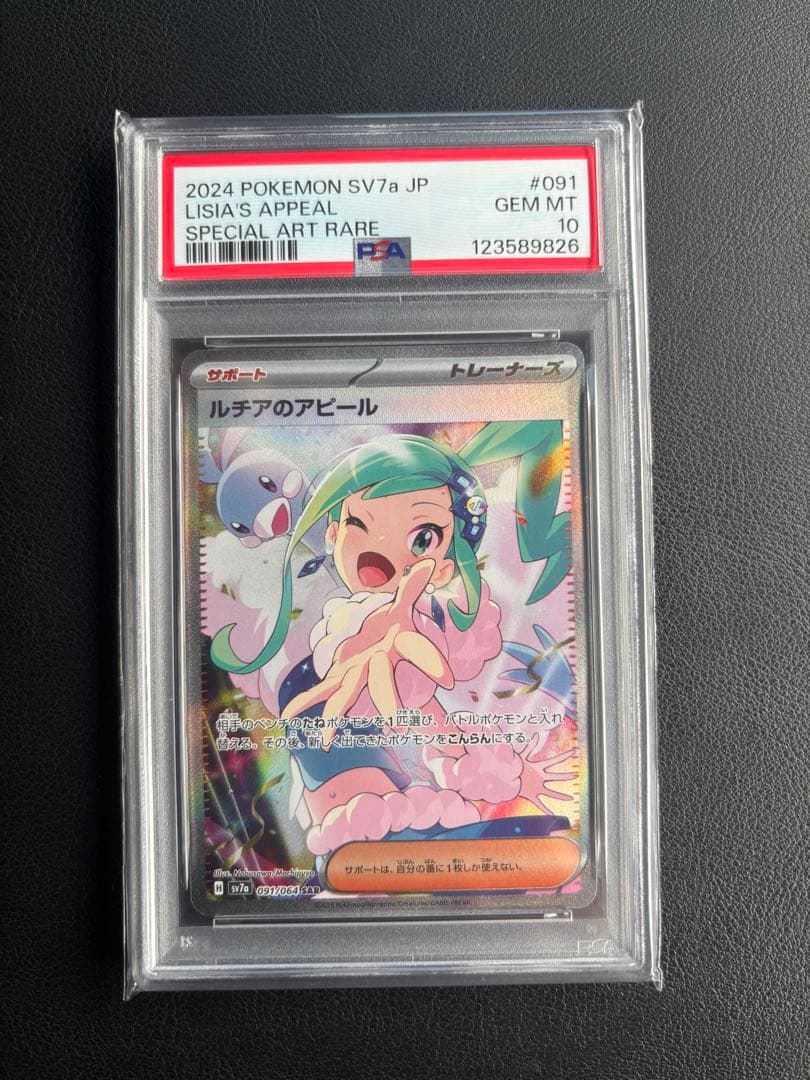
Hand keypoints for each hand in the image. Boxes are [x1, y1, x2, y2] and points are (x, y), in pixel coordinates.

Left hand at [281, 559, 453, 745]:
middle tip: (396, 720)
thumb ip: (412, 587)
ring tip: (327, 741)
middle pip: (383, 683)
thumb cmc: (393, 626)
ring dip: (336, 716)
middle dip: (387, 700)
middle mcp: (378, 665)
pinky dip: (304, 700)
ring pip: (347, 696)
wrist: (380, 643)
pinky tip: (288, 713)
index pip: (419, 653)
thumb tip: (428, 563)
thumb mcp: (401, 605)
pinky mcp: (339, 675)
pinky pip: (320, 689)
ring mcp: (357, 674)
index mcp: (398, 646)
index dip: (432, 664)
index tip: (447, 680)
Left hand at [518, 736, 575, 812]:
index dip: (563, 756)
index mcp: (539, 768)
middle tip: (575, 775)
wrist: (505, 777)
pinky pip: (540, 804)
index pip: (553, 761)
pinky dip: (546, 810)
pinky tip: (552, 815)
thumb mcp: (523, 756)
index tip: (572, 751)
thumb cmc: (514, 766)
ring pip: (551, 793)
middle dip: (565, 776)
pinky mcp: (531, 795)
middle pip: (555, 777)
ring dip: (560, 796)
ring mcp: (537, 787)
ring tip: (570, 798)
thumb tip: (538, 734)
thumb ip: (531, 746)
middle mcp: (540, 778)